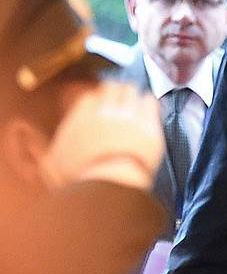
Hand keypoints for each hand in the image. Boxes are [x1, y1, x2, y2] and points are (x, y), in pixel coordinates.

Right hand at [39, 81, 162, 189]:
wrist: (108, 185)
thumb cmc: (78, 178)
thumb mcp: (51, 163)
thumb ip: (42, 148)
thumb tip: (28, 139)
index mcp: (78, 117)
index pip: (89, 95)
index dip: (97, 99)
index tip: (100, 105)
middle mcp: (103, 110)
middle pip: (112, 88)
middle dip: (117, 93)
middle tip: (121, 102)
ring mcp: (127, 115)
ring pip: (131, 90)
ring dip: (133, 96)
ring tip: (135, 104)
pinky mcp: (148, 124)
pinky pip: (150, 101)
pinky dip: (149, 103)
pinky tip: (150, 110)